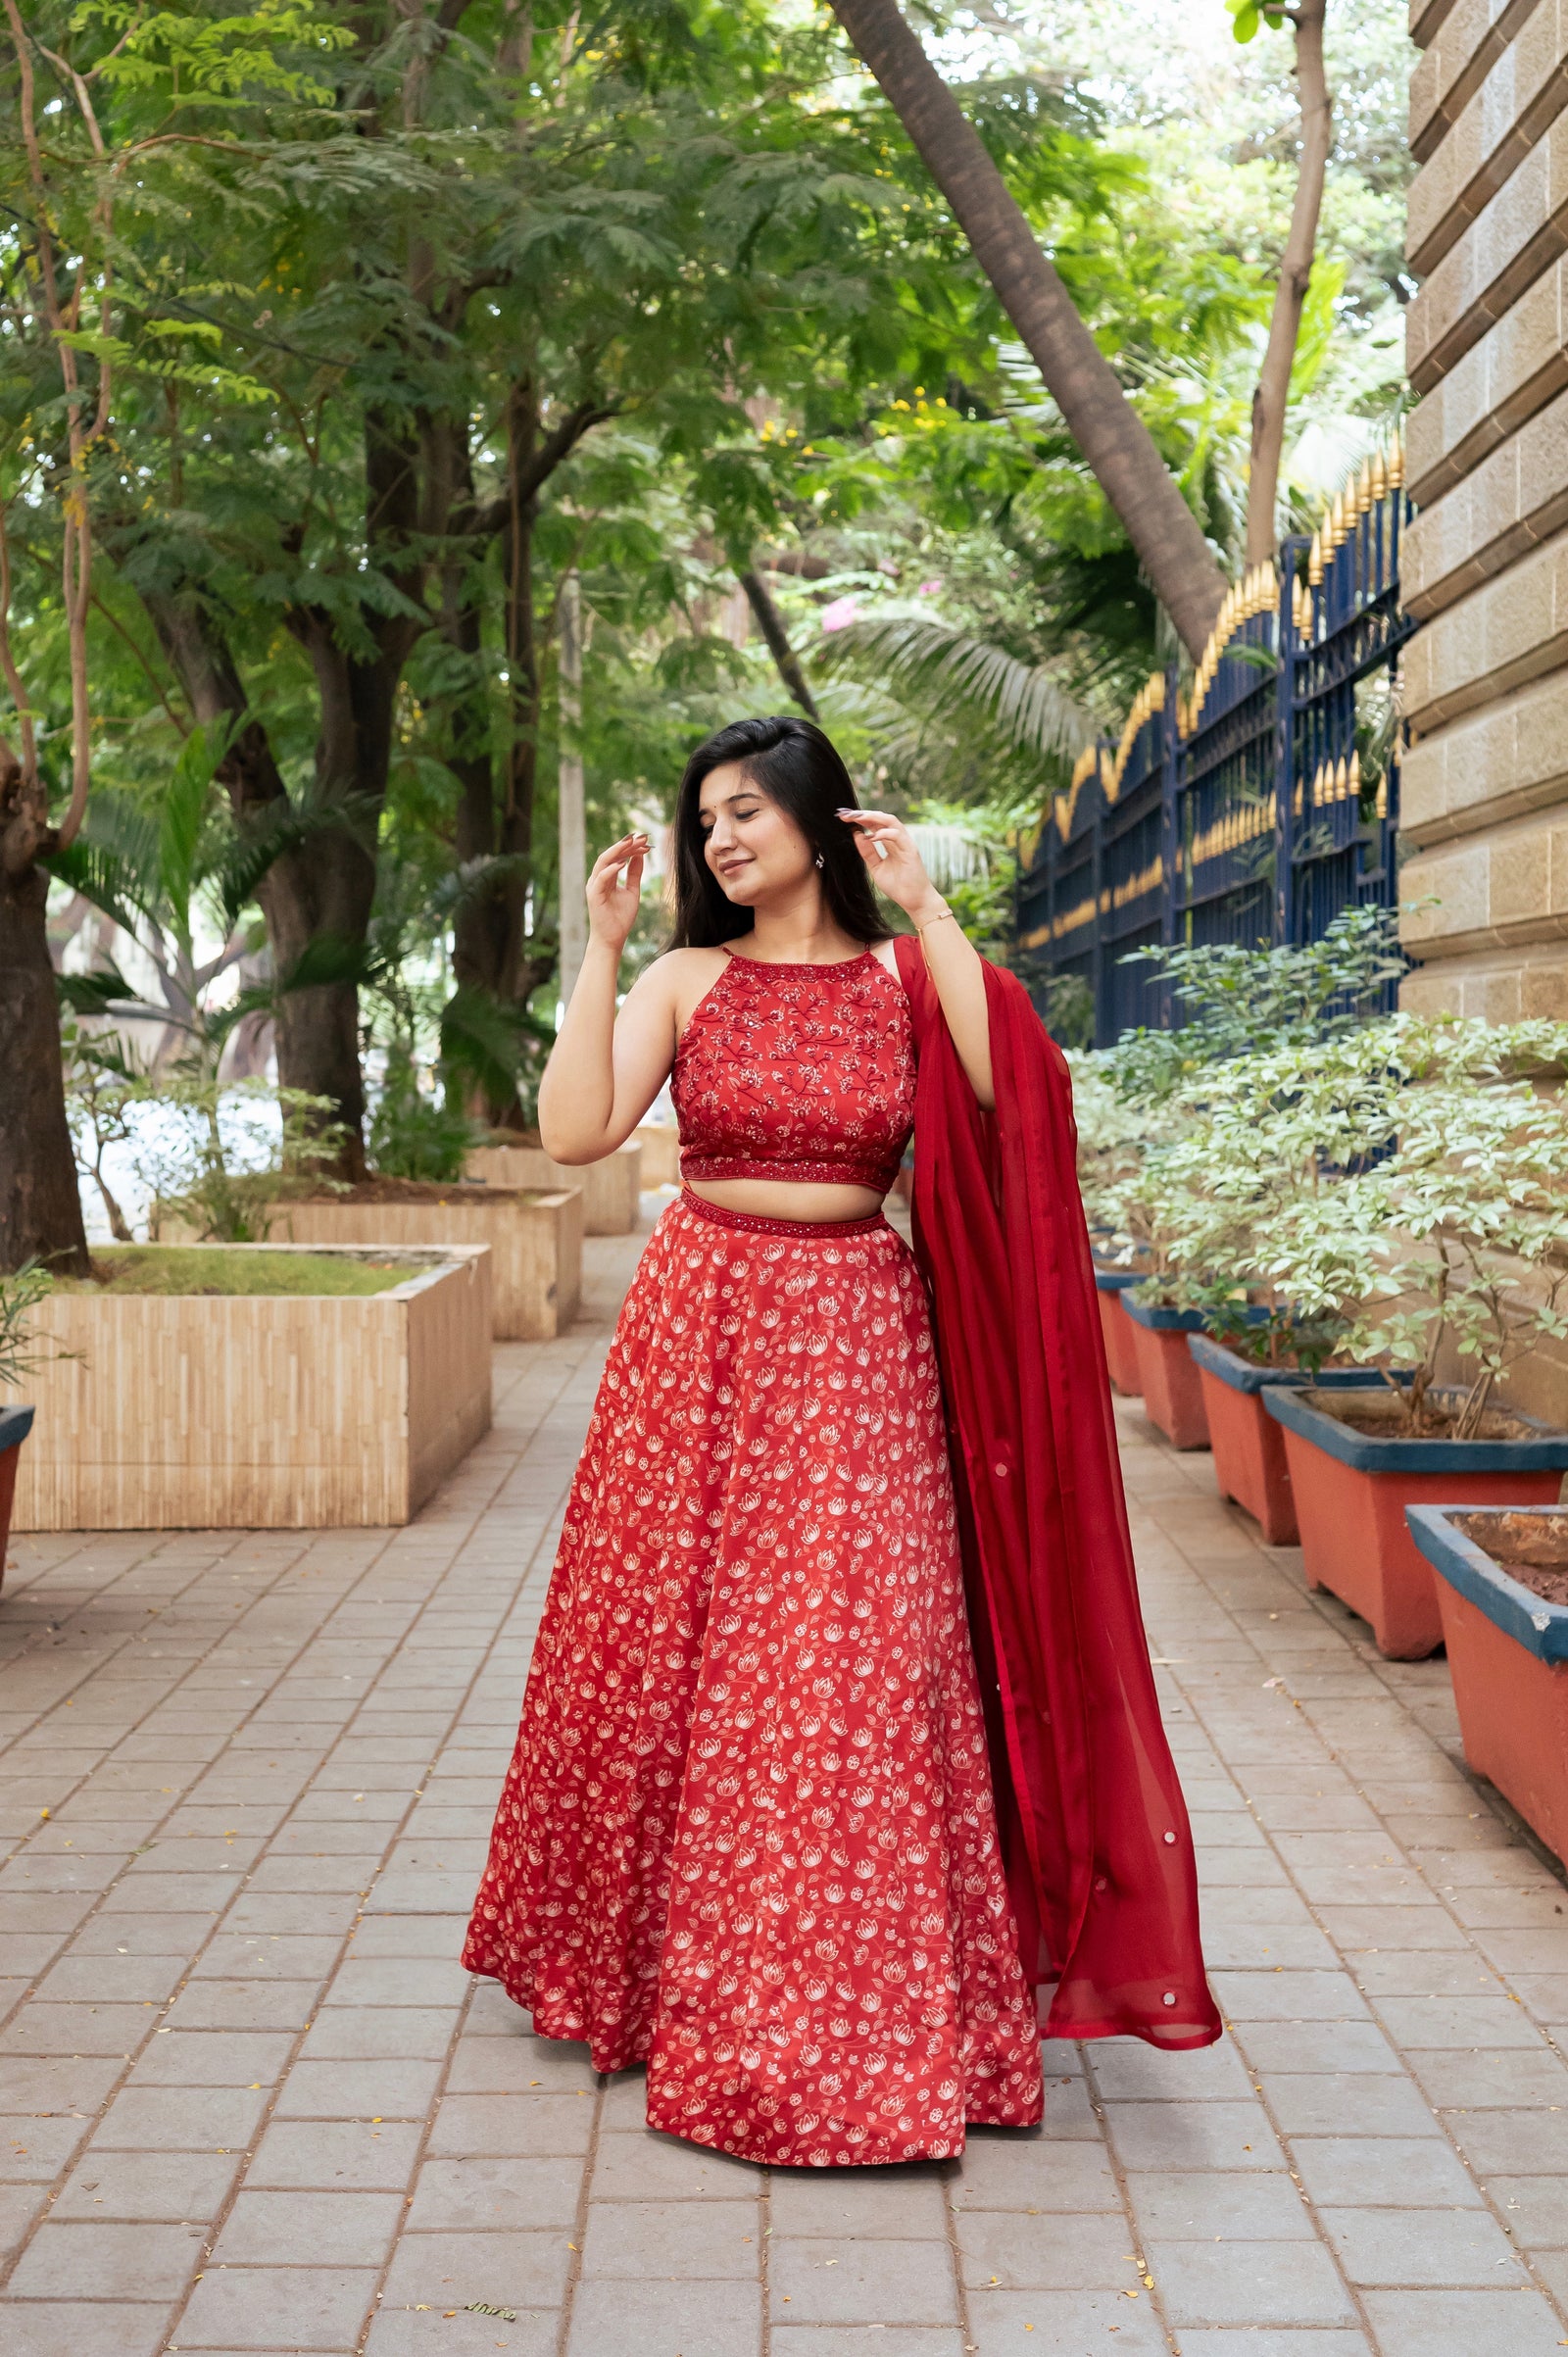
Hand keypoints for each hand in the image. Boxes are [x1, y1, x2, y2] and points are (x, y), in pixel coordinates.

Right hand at [585, 831, 649, 955]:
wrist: (612, 939)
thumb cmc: (620, 918)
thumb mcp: (632, 892)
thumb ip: (635, 874)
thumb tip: (640, 855)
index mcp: (606, 877)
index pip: (617, 856)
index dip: (630, 847)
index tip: (645, 840)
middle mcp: (598, 879)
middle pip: (610, 855)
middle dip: (625, 845)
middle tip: (640, 837)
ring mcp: (594, 886)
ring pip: (603, 862)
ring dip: (617, 851)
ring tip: (631, 843)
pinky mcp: (594, 895)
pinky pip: (601, 878)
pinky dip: (611, 869)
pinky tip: (623, 863)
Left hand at [836, 808, 945, 925]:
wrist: (913, 901)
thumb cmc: (898, 886)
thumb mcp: (876, 868)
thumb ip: (868, 852)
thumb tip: (856, 835)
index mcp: (890, 842)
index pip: (875, 824)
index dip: (860, 819)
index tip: (844, 817)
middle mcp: (898, 839)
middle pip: (881, 819)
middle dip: (863, 814)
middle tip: (846, 814)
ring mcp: (905, 843)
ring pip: (891, 821)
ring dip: (873, 817)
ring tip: (858, 818)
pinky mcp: (911, 850)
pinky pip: (897, 835)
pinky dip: (884, 833)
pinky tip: (872, 837)